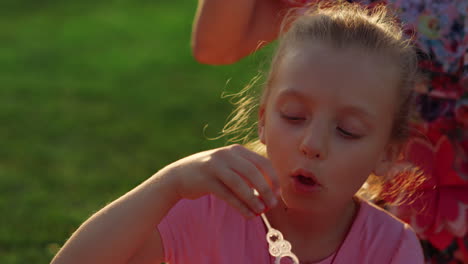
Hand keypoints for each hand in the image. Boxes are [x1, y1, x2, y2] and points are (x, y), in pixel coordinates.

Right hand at [164, 144, 279, 217]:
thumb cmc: (212, 174)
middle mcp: (227, 155)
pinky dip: (240, 206)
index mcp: (237, 150)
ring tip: (261, 212)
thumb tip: (272, 191)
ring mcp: (215, 166)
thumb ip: (248, 174)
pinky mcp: (205, 180)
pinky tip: (248, 215)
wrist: (179, 175)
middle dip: (266, 190)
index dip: (274, 178)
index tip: (278, 193)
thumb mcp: (230, 167)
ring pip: (240, 184)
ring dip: (253, 200)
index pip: (262, 162)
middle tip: (273, 204)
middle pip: (253, 172)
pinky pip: (227, 195)